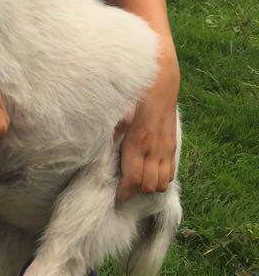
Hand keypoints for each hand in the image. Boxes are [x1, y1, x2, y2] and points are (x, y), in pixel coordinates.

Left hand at [115, 52, 179, 200]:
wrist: (161, 81)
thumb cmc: (136, 94)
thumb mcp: (119, 111)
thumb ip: (112, 128)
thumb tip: (101, 141)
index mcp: (137, 140)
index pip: (133, 177)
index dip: (126, 190)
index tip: (119, 195)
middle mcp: (154, 147)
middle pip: (149, 184)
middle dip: (137, 190)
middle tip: (126, 187)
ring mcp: (166, 147)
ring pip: (162, 181)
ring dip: (151, 185)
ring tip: (139, 182)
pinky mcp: (173, 144)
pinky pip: (172, 171)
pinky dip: (163, 178)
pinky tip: (153, 174)